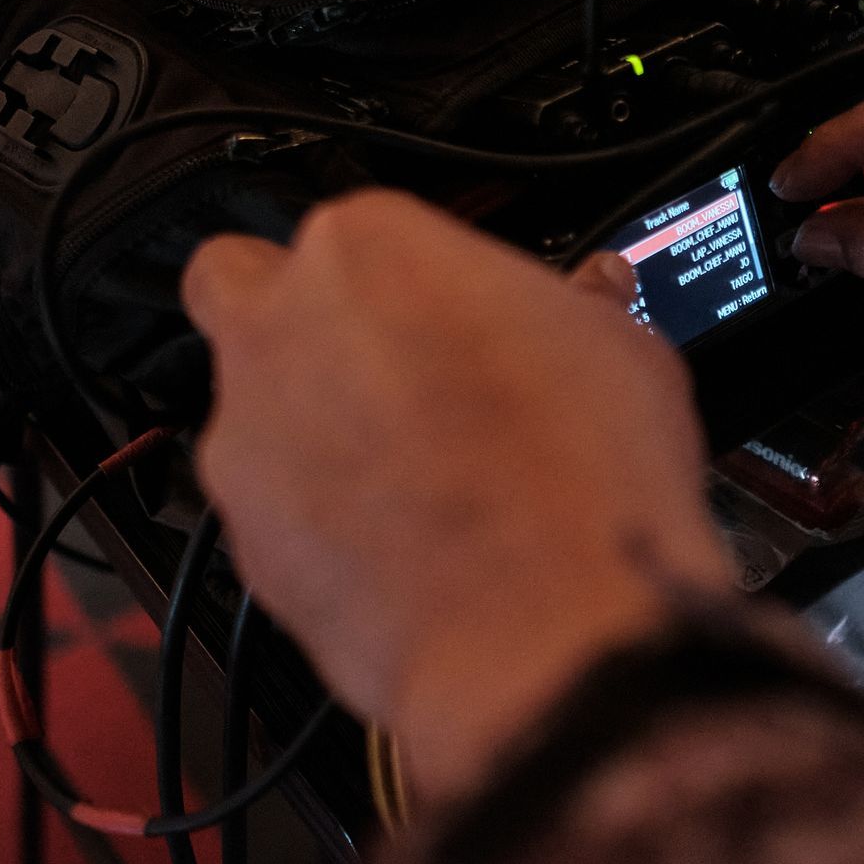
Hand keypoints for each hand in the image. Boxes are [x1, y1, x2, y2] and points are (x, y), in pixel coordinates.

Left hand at [180, 192, 728, 799]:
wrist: (548, 632)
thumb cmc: (581, 480)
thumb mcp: (623, 349)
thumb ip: (582, 310)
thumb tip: (590, 305)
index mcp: (366, 247)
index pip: (362, 231)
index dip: (414, 277)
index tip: (458, 313)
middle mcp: (280, 330)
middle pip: (241, 290)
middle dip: (292, 319)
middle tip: (382, 365)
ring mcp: (248, 442)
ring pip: (249, 412)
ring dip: (310, 433)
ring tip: (416, 480)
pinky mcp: (246, 545)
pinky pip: (271, 516)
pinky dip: (319, 526)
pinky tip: (405, 549)